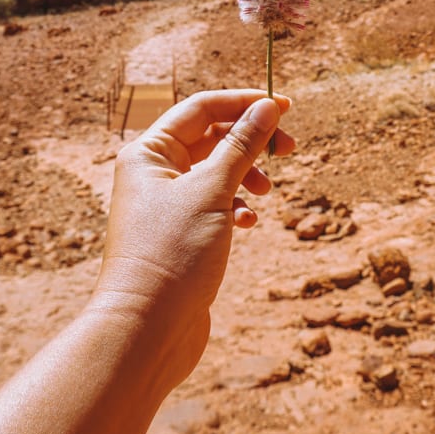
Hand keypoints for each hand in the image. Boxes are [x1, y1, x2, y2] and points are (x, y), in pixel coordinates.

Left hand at [88, 89, 293, 392]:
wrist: (146, 331)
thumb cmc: (171, 254)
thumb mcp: (213, 190)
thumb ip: (242, 145)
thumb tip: (266, 106)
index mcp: (148, 152)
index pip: (201, 107)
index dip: (244, 102)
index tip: (285, 106)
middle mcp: (153, 173)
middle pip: (211, 136)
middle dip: (250, 141)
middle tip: (289, 150)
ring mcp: (166, 204)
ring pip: (216, 171)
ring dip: (246, 174)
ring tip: (266, 193)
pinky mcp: (180, 234)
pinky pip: (215, 203)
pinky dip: (236, 206)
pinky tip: (248, 223)